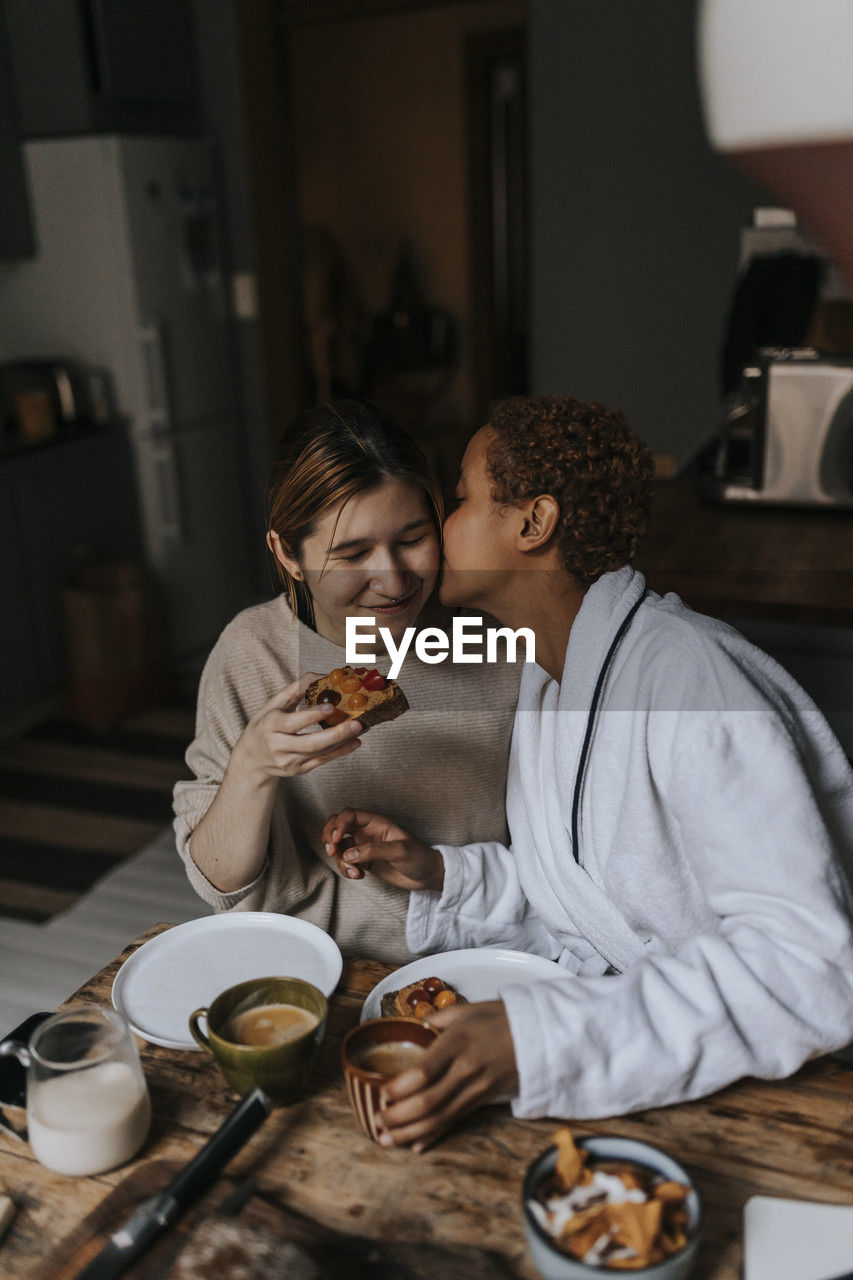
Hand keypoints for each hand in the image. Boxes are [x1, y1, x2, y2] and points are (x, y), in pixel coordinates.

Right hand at [234, 674, 362, 779]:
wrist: (251, 759)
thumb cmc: (266, 724)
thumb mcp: (273, 704)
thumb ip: (297, 688)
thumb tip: (324, 675)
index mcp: (270, 726)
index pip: (293, 722)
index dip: (312, 715)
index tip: (331, 706)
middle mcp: (279, 746)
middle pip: (311, 743)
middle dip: (337, 734)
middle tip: (358, 723)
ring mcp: (289, 762)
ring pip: (320, 753)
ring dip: (344, 741)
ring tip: (362, 728)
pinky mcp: (299, 771)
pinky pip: (323, 761)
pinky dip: (341, 751)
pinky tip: (355, 741)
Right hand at [321, 809, 443, 889]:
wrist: (426, 876)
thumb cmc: (418, 857)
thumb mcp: (400, 851)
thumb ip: (374, 851)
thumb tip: (349, 854)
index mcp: (376, 822)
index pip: (349, 815)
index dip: (338, 824)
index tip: (335, 840)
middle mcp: (366, 832)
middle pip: (337, 826)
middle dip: (329, 837)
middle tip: (331, 851)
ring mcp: (363, 847)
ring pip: (339, 847)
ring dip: (340, 860)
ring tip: (355, 873)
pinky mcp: (363, 862)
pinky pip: (345, 862)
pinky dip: (346, 869)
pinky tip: (359, 876)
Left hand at [376, 1001, 517, 1150]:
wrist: (541, 1034)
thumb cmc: (500, 1017)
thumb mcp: (466, 1009)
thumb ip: (434, 1020)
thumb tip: (407, 1027)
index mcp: (459, 1041)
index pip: (424, 1072)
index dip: (400, 1087)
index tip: (382, 1093)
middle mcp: (467, 1069)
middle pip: (429, 1102)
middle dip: (398, 1116)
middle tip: (377, 1120)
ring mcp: (478, 1089)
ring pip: (440, 1118)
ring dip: (410, 1132)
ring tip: (386, 1138)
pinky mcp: (485, 1101)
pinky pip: (456, 1122)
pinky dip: (434, 1136)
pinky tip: (416, 1145)